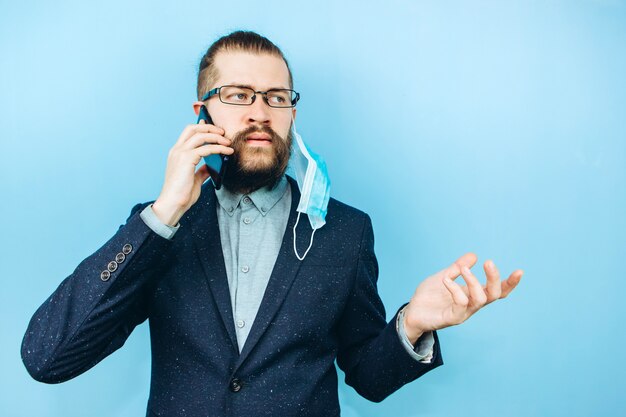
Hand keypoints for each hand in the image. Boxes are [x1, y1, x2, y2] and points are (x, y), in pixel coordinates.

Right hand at [152, 120, 233, 225]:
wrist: (172, 204)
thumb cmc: (181, 194)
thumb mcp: (194, 179)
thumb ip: (202, 171)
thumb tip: (211, 166)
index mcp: (177, 153)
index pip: (189, 133)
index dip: (202, 127)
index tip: (214, 128)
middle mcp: (177, 150)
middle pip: (193, 128)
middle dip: (209, 127)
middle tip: (223, 132)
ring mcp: (180, 153)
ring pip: (200, 135)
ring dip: (216, 136)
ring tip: (228, 142)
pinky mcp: (186, 159)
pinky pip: (206, 148)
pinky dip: (219, 148)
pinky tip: (227, 151)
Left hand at [403, 253, 522, 343]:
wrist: (412, 311)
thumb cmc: (429, 297)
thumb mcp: (444, 277)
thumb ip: (457, 268)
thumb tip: (474, 255)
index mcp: (473, 294)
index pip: (496, 290)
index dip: (509, 283)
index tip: (520, 271)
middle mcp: (471, 304)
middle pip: (493, 295)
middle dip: (495, 279)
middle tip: (489, 262)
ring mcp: (462, 312)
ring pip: (480, 299)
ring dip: (474, 282)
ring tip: (463, 268)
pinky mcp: (451, 318)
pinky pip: (460, 305)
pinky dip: (455, 290)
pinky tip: (445, 280)